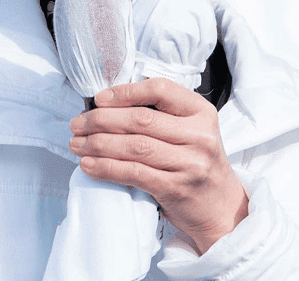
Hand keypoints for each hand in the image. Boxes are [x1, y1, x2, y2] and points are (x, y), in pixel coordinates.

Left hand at [68, 78, 249, 253]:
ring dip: (98, 143)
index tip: (99, 99)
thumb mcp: (192, 131)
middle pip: (141, 119)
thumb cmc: (197, 164)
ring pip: (134, 146)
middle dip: (101, 120)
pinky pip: (133, 173)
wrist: (221, 207)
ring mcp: (190, 163)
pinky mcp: (176, 188)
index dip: (125, 92)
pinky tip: (89, 165)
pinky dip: (106, 168)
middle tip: (77, 124)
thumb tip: (108, 105)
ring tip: (77, 144)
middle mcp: (199, 136)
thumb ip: (162, 115)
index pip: (160, 90)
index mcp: (202, 113)